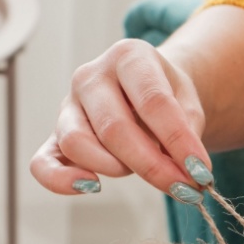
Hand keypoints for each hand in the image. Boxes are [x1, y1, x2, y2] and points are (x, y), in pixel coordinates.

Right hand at [29, 39, 211, 199]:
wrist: (145, 90)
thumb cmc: (168, 96)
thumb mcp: (188, 101)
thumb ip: (188, 129)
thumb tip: (188, 170)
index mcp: (128, 56)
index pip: (152, 100)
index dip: (178, 140)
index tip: (201, 172)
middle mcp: (90, 75)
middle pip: (114, 127)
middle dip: (152, 165)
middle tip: (182, 187)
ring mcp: (68, 106)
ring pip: (77, 142)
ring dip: (114, 167)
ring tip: (139, 170)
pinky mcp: (55, 136)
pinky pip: (42, 162)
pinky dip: (60, 180)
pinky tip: (90, 186)